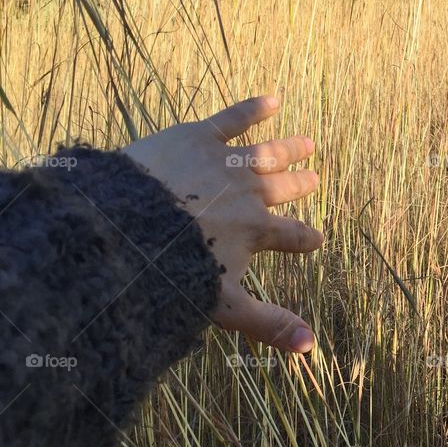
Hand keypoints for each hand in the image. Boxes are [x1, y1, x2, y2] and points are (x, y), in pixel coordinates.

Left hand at [122, 95, 322, 352]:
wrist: (130, 229)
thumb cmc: (175, 273)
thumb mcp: (225, 307)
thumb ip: (269, 324)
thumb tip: (311, 347)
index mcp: (255, 232)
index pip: (290, 236)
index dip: (306, 239)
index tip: (318, 239)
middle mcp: (248, 195)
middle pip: (282, 189)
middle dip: (300, 185)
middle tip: (315, 178)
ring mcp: (225, 164)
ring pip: (266, 154)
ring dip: (288, 149)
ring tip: (307, 143)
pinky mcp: (197, 138)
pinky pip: (232, 120)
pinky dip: (253, 109)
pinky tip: (273, 99)